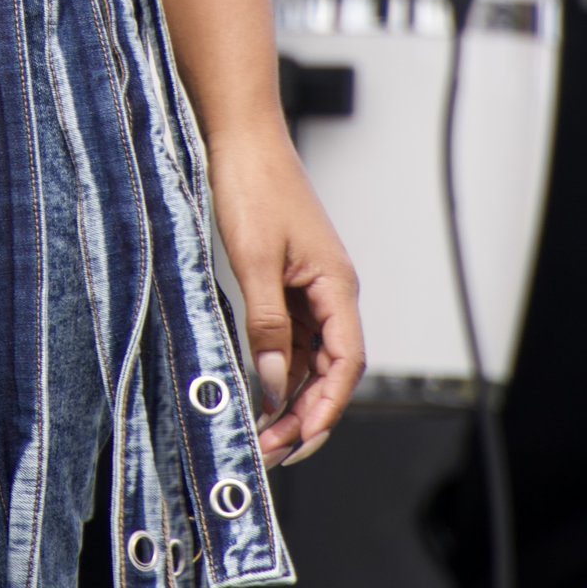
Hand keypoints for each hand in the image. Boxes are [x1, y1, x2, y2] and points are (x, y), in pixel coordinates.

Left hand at [206, 131, 363, 464]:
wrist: (240, 137)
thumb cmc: (253, 185)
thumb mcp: (254, 260)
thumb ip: (266, 324)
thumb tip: (273, 382)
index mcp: (337, 286)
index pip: (346, 364)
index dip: (326, 408)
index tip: (300, 441)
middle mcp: (331, 291)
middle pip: (331, 370)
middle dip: (306, 415)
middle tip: (273, 451)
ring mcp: (310, 289)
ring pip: (311, 359)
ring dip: (291, 397)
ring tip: (263, 433)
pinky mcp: (287, 283)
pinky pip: (291, 339)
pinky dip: (278, 369)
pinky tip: (259, 393)